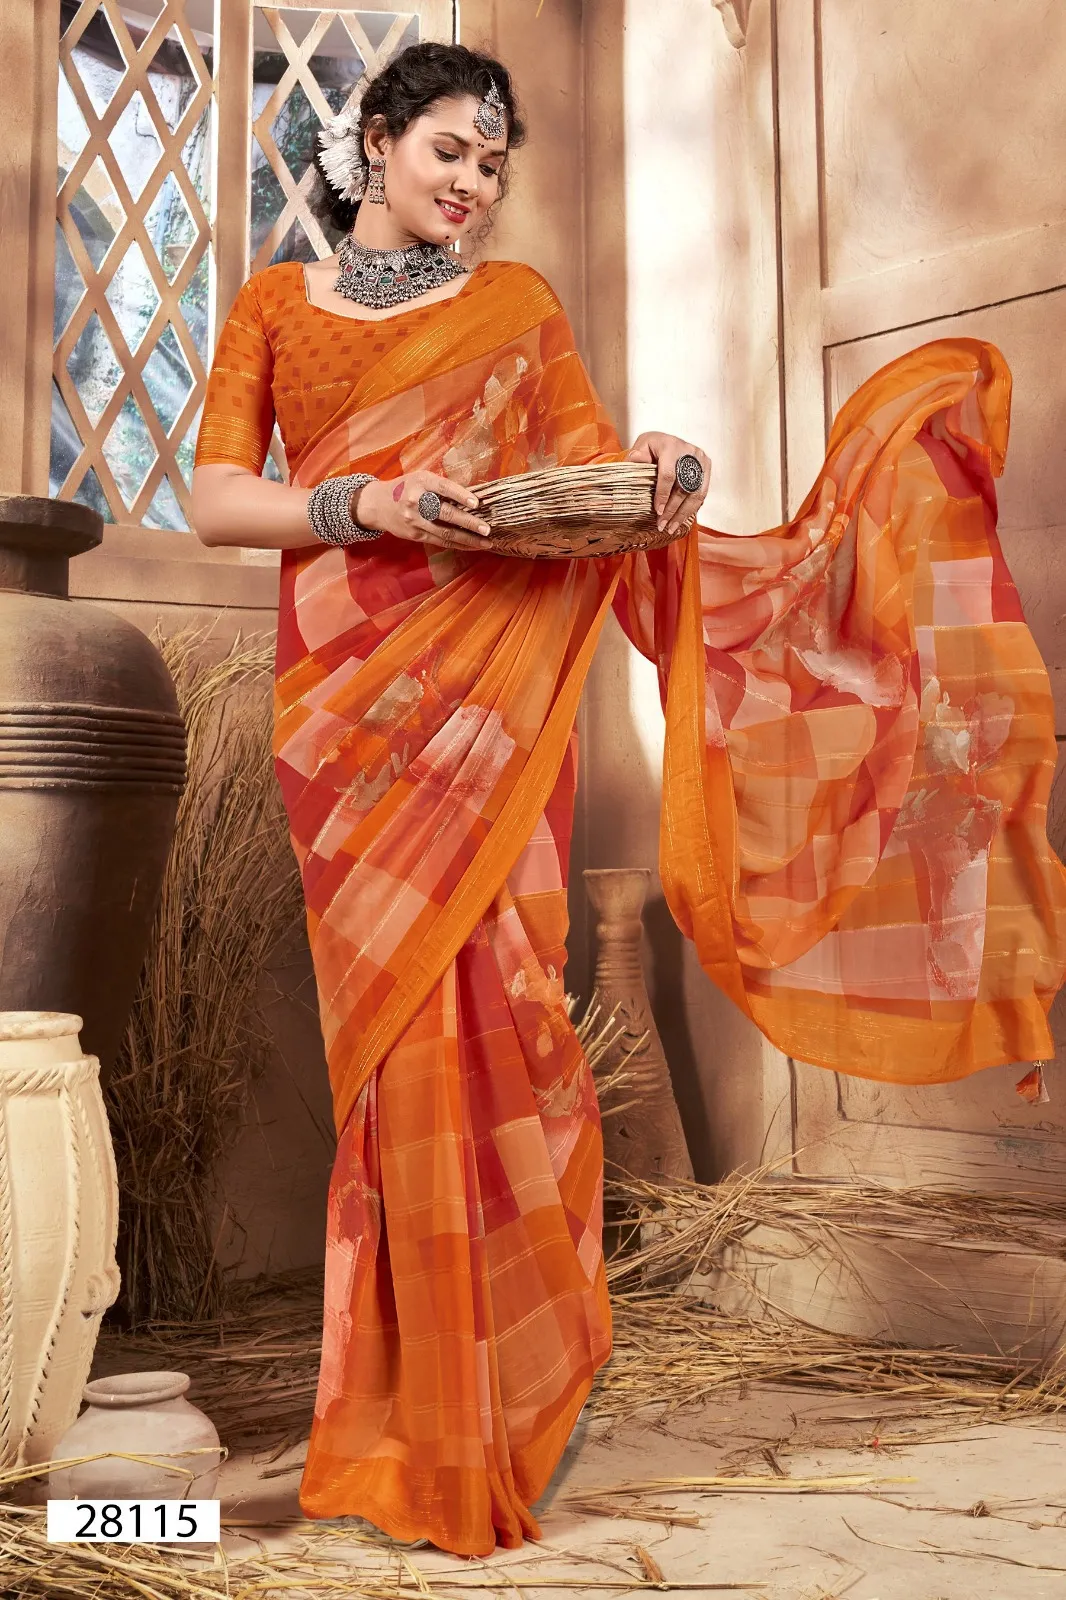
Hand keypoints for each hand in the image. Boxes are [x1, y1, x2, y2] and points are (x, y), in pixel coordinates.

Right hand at [354, 471, 491, 551]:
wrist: (377, 504)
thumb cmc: (405, 488)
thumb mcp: (420, 478)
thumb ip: (441, 486)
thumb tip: (472, 496)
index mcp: (421, 481)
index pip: (444, 488)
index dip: (460, 495)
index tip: (476, 503)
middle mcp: (416, 501)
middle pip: (446, 513)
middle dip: (469, 522)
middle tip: (487, 528)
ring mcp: (415, 520)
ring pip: (445, 532)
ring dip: (468, 539)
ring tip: (486, 542)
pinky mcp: (415, 535)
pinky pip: (440, 541)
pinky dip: (458, 544)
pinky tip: (472, 545)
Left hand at [626, 432, 710, 534]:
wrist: (669, 440)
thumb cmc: (653, 445)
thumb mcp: (642, 446)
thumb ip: (637, 455)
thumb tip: (635, 461)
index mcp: (671, 446)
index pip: (668, 475)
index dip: (663, 495)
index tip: (657, 511)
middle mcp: (690, 452)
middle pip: (683, 487)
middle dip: (673, 510)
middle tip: (663, 525)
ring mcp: (701, 460)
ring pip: (696, 493)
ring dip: (683, 514)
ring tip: (672, 527)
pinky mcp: (706, 468)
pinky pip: (702, 493)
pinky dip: (692, 508)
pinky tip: (682, 519)